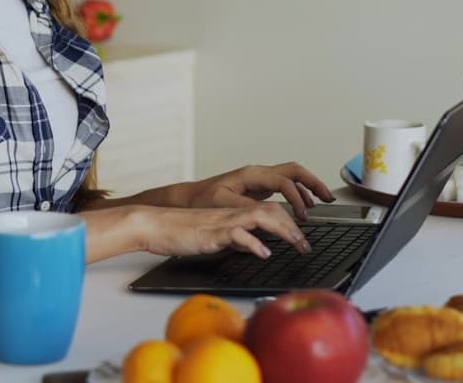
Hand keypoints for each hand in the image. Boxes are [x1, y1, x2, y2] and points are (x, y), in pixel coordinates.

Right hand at [136, 202, 311, 258]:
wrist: (155, 225)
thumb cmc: (181, 232)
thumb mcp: (215, 237)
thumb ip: (235, 239)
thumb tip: (253, 247)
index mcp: (233, 214)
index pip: (268, 210)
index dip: (289, 222)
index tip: (302, 238)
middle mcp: (231, 214)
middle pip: (271, 210)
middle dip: (294, 227)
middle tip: (307, 245)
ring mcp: (222, 222)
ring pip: (260, 216)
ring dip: (283, 230)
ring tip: (297, 244)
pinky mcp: (211, 233)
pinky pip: (236, 234)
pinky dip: (253, 243)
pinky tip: (264, 253)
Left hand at [179, 162, 335, 219]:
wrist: (189, 198)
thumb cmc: (202, 200)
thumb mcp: (223, 205)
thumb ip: (247, 209)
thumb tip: (268, 215)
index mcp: (251, 175)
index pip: (283, 181)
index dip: (296, 198)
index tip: (303, 215)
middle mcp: (257, 173)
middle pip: (293, 171)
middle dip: (313, 182)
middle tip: (328, 197)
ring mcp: (259, 179)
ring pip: (291, 176)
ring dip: (308, 187)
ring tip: (323, 201)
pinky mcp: (258, 188)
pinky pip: (284, 185)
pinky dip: (297, 193)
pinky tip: (303, 207)